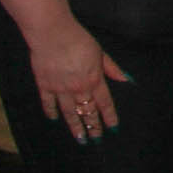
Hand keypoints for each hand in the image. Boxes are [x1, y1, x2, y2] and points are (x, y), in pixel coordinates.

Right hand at [27, 16, 126, 142]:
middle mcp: (78, 88)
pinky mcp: (44, 85)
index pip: (104, 103)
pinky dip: (52, 112)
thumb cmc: (79, 40)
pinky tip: (55, 119)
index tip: (113, 128)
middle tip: (96, 139)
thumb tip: (127, 79)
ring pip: (69, 112)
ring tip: (80, 138)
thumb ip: (112, 69)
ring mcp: (60, 88)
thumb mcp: (101, 53)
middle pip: (88, 111)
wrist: (53, 34)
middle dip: (93, 126)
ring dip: (75, 126)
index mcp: (94, 80)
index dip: (109, 116)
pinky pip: (48, 103)